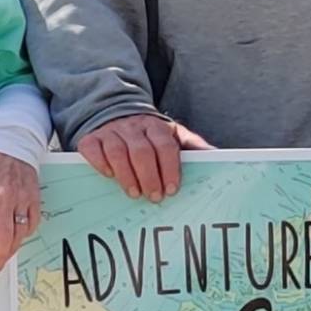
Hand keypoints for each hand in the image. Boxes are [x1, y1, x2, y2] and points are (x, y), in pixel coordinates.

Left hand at [0, 153, 40, 273]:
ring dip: (11, 249)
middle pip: (2, 236)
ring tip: (5, 256)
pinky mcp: (33, 195)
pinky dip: (26, 233)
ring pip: (19, 232)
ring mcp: (20, 196)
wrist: (9, 143)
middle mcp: (3, 196)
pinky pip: (32, 222)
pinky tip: (18, 237)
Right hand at [78, 113, 211, 200]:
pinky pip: (93, 149)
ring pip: (118, 151)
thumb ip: (194, 147)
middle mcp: (133, 127)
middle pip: (142, 151)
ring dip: (127, 175)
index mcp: (157, 127)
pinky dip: (100, 162)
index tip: (172, 189)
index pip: (166, 145)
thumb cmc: (150, 135)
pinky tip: (108, 176)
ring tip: (134, 193)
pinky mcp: (91, 138)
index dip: (169, 168)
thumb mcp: (174, 136)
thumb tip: (219, 157)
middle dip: (149, 176)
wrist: (116, 114)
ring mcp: (111, 132)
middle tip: (154, 197)